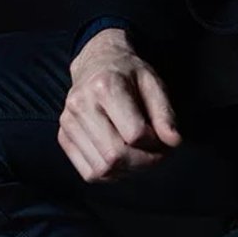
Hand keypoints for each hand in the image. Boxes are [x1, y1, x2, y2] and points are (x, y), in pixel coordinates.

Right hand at [60, 27, 181, 182]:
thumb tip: (174, 142)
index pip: (134, 134)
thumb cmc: (129, 73)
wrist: (97, 62)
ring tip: (140, 156)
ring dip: (128, 171)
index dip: (155, 143)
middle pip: (115, 156)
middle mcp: (81, 105)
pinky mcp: (63, 136)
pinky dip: (111, 175)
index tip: (163, 139)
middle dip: (143, 162)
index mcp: (104, 86)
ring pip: (101, 169)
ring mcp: (68, 122)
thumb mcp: (153, 83)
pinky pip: (88, 173)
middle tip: (157, 154)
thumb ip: (165, 113)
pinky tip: (123, 160)